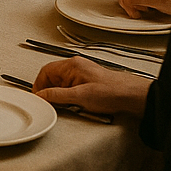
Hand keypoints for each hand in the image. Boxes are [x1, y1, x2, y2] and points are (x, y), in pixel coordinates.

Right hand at [32, 56, 151, 116]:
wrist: (132, 96)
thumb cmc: (111, 92)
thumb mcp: (79, 96)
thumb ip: (56, 95)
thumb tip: (41, 95)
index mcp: (72, 65)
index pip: (46, 71)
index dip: (39, 85)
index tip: (38, 97)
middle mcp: (76, 67)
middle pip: (53, 78)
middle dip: (50, 92)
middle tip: (51, 104)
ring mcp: (83, 74)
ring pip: (63, 84)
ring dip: (62, 96)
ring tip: (68, 105)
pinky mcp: (89, 83)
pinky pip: (72, 89)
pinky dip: (71, 98)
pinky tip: (77, 105)